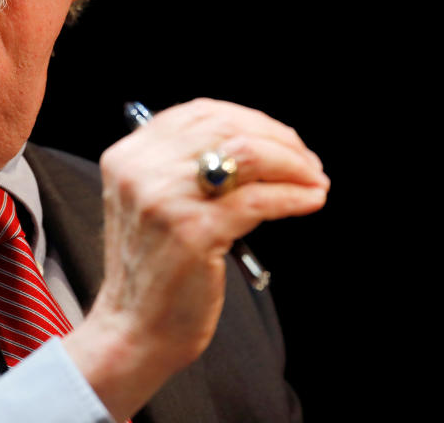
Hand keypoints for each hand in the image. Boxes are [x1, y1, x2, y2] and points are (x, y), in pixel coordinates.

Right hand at [62, 99, 328, 420]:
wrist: (134, 330)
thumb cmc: (152, 270)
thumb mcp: (151, 202)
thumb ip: (183, 167)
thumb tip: (255, 141)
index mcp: (129, 156)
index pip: (199, 113)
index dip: (250, 120)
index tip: (280, 138)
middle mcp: (142, 170)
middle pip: (227, 127)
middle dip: (279, 140)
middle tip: (308, 161)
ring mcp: (167, 199)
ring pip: (247, 155)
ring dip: (292, 163)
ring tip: (314, 179)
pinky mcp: (194, 231)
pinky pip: (258, 200)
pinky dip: (293, 196)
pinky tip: (309, 200)